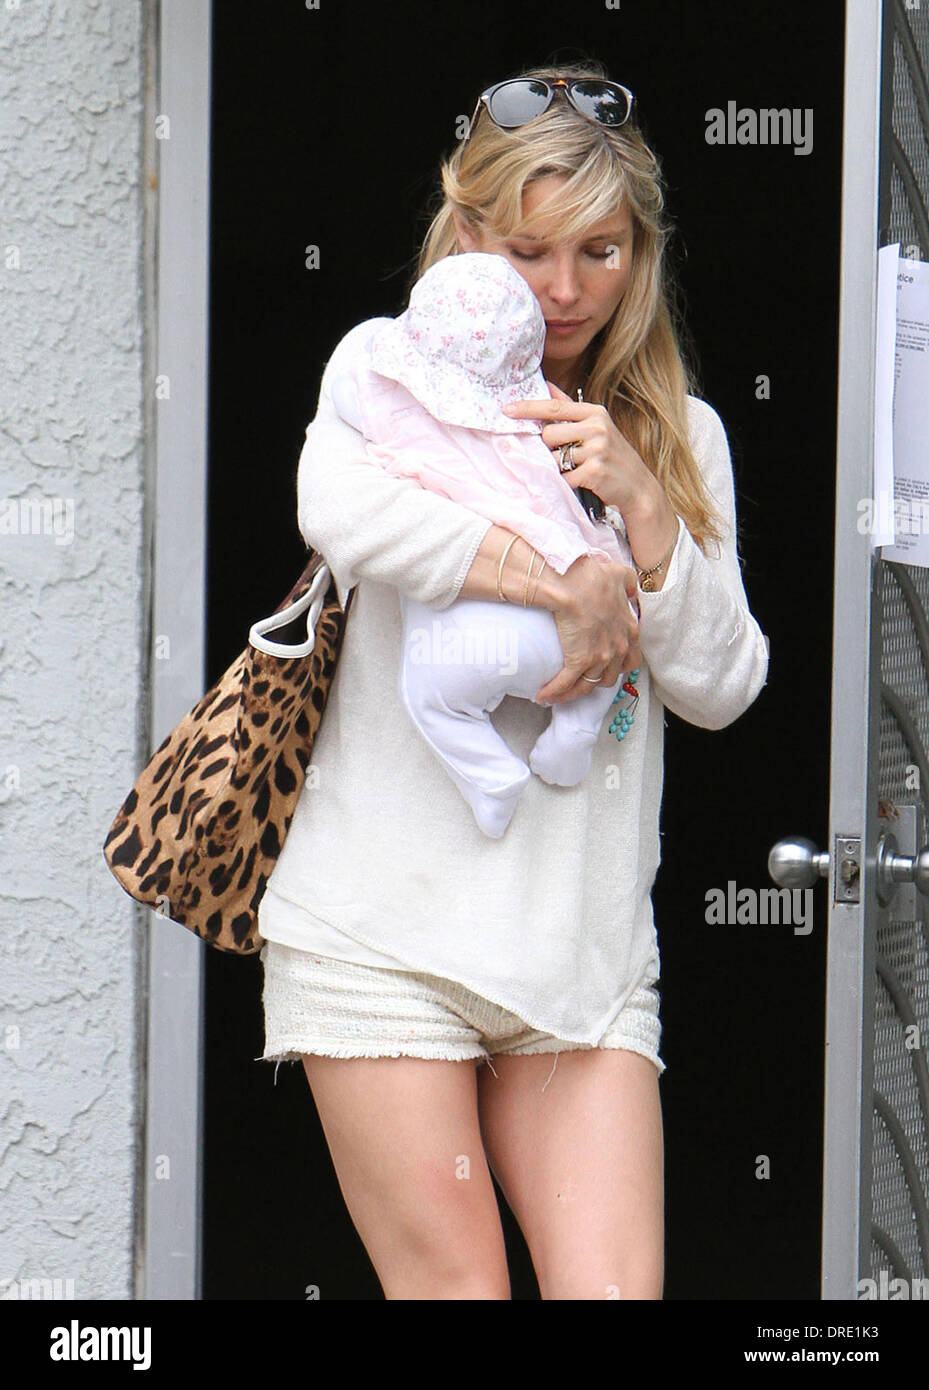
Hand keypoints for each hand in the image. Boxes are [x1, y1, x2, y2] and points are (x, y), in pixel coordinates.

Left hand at [501, 380, 658, 517]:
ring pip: (554, 458)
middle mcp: (597, 428)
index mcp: (594, 413)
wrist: (638, 486)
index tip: (506, 409)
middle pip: (548, 435)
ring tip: (577, 469)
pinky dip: (566, 483)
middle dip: (549, 448)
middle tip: (565, 456)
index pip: (554, 407)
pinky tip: (581, 482)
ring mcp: (596, 450)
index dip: (528, 408)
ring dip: (558, 468)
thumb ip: (570, 408)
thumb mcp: (597, 426)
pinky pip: (563, 478)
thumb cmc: (613, 455)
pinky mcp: (594, 472)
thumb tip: (547, 385)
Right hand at [537, 554, 641, 704]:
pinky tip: (544, 696)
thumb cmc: (592, 576)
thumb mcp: (619, 576)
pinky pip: (567, 685)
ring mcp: (600, 657)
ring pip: (589, 685)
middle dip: (596, 680)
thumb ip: (627, 584)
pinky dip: (555, 692)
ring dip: (573, 692)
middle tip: (580, 678)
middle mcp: (619, 648)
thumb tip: (629, 589)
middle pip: (610, 677)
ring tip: (558, 693)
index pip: (631, 660)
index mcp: (629, 630)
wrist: (572, 582)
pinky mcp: (579, 661)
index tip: (604, 665)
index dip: (617, 666)